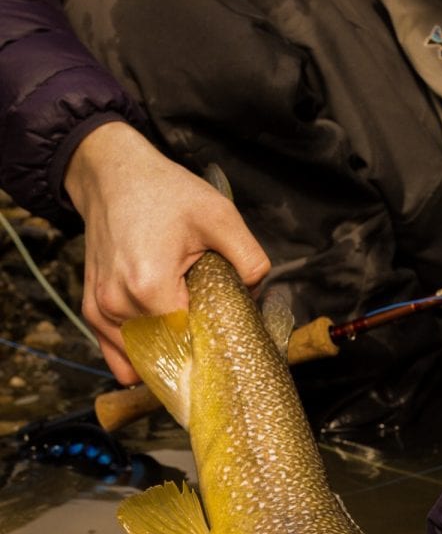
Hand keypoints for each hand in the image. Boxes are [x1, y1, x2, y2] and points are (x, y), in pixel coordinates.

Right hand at [65, 122, 269, 381]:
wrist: (113, 175)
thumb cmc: (165, 192)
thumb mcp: (220, 216)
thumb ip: (249, 259)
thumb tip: (258, 295)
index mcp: (150, 287)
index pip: (190, 342)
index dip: (213, 339)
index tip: (227, 326)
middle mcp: (118, 304)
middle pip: (167, 352)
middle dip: (193, 345)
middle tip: (211, 323)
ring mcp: (100, 310)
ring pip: (141, 358)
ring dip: (166, 352)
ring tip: (186, 325)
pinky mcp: (91, 309)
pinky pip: (116, 353)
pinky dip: (139, 354)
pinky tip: (162, 341)